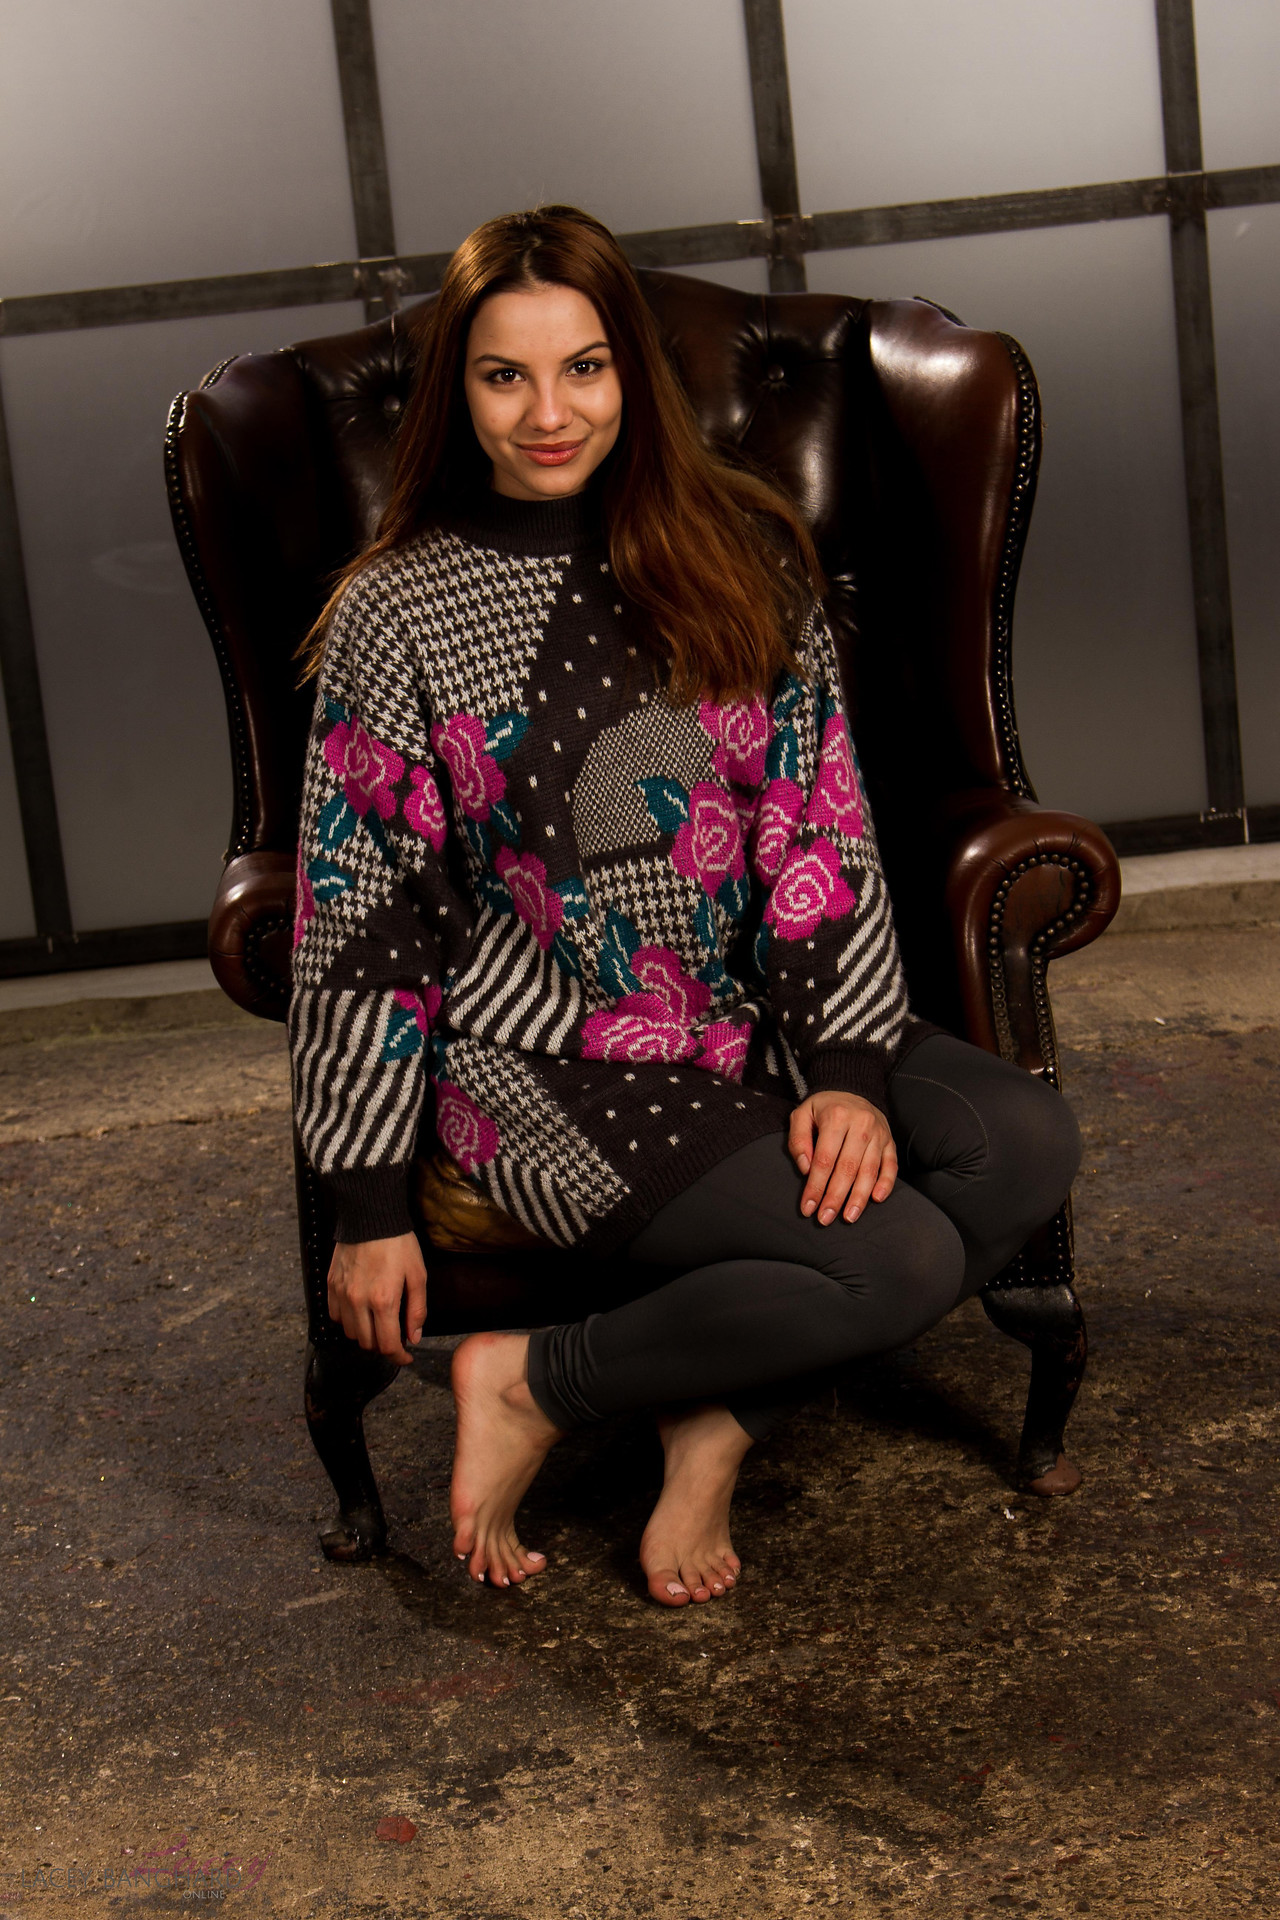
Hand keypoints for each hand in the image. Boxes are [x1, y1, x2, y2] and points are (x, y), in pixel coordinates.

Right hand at [327, 1232, 427, 1363]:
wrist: (371, 1217)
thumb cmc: (398, 1244)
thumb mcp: (418, 1275)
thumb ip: (417, 1310)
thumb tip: (414, 1337)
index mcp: (384, 1301)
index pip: (388, 1345)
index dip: (399, 1357)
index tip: (406, 1357)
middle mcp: (358, 1302)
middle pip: (368, 1343)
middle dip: (383, 1345)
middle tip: (394, 1336)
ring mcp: (342, 1294)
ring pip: (350, 1333)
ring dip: (366, 1334)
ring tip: (378, 1321)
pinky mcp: (331, 1285)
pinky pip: (336, 1316)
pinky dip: (348, 1321)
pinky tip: (360, 1311)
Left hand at [787, 1089, 897, 1224]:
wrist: (852, 1088)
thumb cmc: (824, 1108)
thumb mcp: (802, 1114)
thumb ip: (798, 1140)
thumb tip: (806, 1169)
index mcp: (836, 1117)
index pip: (824, 1159)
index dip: (815, 1186)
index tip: (808, 1208)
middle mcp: (861, 1125)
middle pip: (847, 1168)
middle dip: (835, 1197)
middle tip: (825, 1218)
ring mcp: (878, 1133)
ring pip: (869, 1170)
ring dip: (859, 1197)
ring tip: (849, 1217)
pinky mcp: (890, 1141)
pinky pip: (891, 1164)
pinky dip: (886, 1183)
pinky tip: (877, 1199)